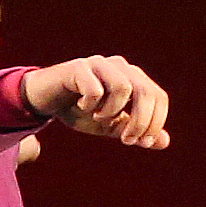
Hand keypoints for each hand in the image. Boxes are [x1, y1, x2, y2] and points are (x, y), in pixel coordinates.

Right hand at [18, 54, 170, 150]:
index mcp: (133, 78)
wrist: (41, 99)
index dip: (155, 121)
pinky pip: (95, 89)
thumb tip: (164, 142)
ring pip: (123, 88)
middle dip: (141, 121)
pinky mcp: (78, 67)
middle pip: (146, 91)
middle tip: (127, 140)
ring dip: (112, 112)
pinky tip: (81, 107)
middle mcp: (120, 67)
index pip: (158, 97)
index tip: (142, 143)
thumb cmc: (77, 111)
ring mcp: (100, 64)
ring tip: (98, 118)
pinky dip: (91, 105)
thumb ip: (133, 130)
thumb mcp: (107, 125)